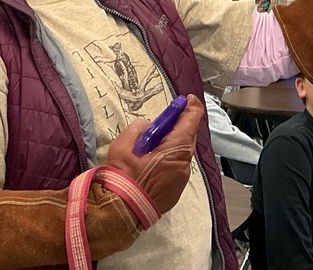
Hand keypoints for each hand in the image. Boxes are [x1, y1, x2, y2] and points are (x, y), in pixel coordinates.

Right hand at [106, 94, 202, 214]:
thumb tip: (149, 126)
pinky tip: (153, 163)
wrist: (119, 212)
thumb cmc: (122, 177)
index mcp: (176, 149)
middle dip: (179, 125)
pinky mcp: (176, 191)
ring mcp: (182, 179)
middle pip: (188, 137)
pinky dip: (169, 160)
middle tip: (165, 120)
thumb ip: (139, 128)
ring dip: (172, 145)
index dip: (191, 107)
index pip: (192, 120)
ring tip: (153, 144)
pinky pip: (177, 168)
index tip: (186, 100)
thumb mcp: (123, 144)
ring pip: (182, 154)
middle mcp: (185, 164)